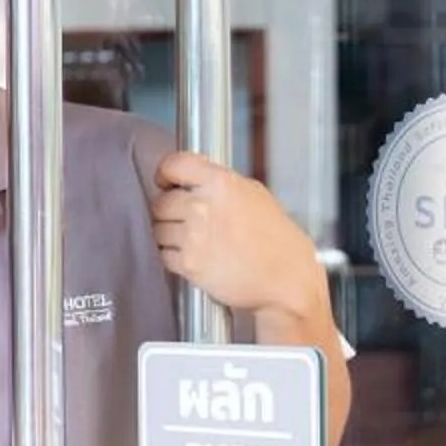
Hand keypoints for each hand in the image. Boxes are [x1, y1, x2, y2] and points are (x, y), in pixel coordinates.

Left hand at [151, 152, 323, 320]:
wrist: (286, 280)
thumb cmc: (278, 241)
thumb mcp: (254, 194)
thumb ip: (219, 184)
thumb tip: (193, 180)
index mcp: (221, 183)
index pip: (173, 165)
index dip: (166, 174)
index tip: (165, 181)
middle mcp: (203, 206)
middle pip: (161, 202)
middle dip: (170, 211)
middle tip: (187, 219)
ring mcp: (193, 236)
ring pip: (159, 229)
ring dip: (170, 235)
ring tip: (196, 240)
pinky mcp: (188, 264)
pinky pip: (165, 255)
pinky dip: (175, 257)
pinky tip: (196, 256)